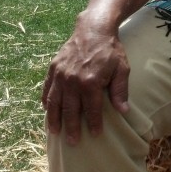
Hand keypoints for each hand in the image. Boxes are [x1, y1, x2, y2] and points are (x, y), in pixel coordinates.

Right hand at [42, 16, 130, 145]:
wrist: (93, 29)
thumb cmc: (111, 50)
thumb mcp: (122, 68)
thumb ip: (120, 90)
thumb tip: (124, 110)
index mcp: (90, 82)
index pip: (91, 109)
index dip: (93, 123)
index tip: (95, 134)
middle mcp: (72, 81)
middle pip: (70, 110)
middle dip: (72, 128)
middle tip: (72, 142)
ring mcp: (60, 75)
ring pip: (54, 103)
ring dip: (54, 119)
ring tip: (55, 132)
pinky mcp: (53, 69)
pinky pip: (47, 90)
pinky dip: (46, 102)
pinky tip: (47, 111)